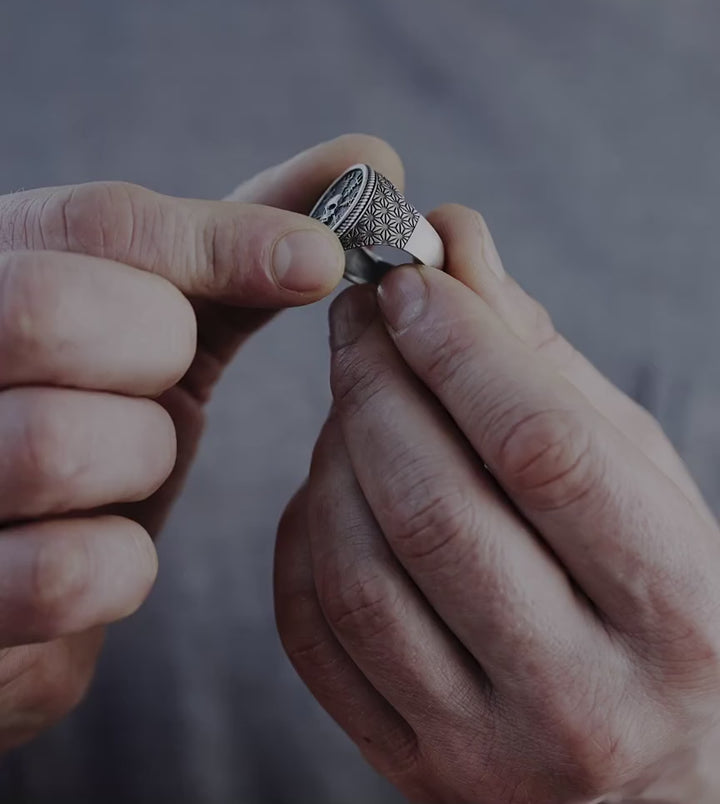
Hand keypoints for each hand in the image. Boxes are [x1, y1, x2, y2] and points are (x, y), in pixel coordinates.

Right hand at [0, 134, 401, 752]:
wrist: (8, 559)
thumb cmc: (93, 413)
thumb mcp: (152, 316)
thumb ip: (238, 242)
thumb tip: (369, 160)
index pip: (96, 222)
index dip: (222, 240)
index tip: (322, 262)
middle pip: (45, 308)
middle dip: (152, 347)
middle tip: (165, 371)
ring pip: (56, 444)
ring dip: (135, 459)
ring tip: (123, 462)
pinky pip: (63, 574)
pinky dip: (117, 566)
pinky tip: (107, 551)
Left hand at [275, 202, 719, 802]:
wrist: (656, 764)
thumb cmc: (659, 599)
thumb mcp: (637, 475)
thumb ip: (544, 364)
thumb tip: (457, 245)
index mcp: (676, 612)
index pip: (541, 449)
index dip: (459, 348)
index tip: (408, 282)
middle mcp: (582, 700)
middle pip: (432, 507)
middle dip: (377, 381)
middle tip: (360, 316)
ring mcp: (484, 752)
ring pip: (359, 571)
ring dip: (333, 454)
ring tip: (355, 399)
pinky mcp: (411, 767)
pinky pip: (314, 632)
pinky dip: (304, 535)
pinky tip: (333, 486)